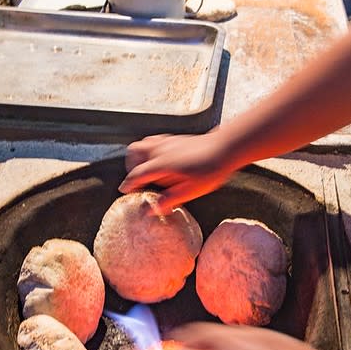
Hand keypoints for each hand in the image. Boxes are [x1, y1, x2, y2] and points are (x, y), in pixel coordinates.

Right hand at [119, 130, 233, 211]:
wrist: (226, 148)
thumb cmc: (210, 170)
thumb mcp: (190, 191)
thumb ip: (169, 200)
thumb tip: (151, 210)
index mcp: (162, 164)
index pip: (137, 174)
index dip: (129, 183)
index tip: (124, 191)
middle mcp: (161, 150)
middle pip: (134, 152)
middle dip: (131, 165)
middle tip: (138, 179)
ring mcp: (168, 141)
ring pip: (144, 143)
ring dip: (141, 156)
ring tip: (149, 169)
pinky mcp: (176, 138)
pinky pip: (156, 140)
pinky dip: (152, 149)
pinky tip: (163, 160)